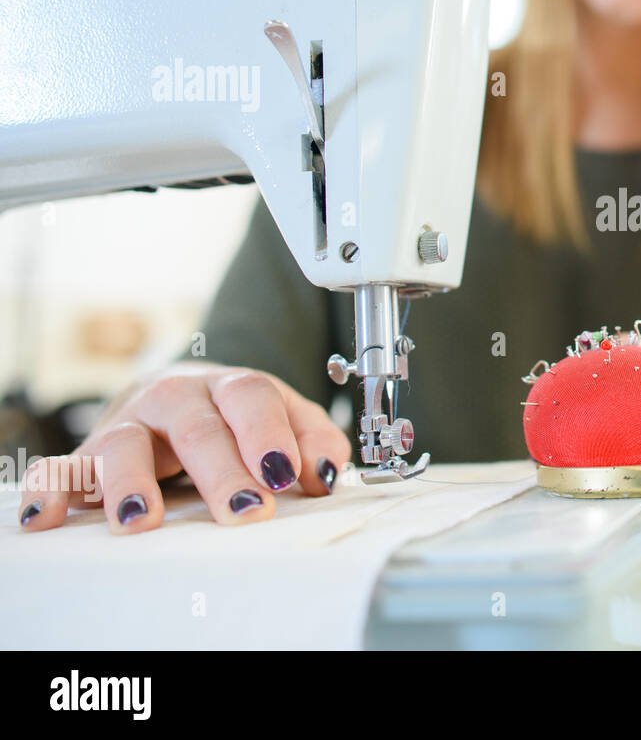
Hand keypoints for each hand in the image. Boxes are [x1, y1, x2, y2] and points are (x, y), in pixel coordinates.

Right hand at [18, 362, 351, 533]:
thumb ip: (316, 442)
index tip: (284, 475)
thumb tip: (326, 474)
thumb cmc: (237, 414)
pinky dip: (52, 490)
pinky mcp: (90, 453)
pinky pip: (62, 468)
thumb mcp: (287, 418)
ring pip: (126, 444)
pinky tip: (47, 517)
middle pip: (198, 429)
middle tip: (244, 510)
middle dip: (221, 472)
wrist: (175, 391)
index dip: (268, 436)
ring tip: (141, 519)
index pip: (252, 400)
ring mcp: (131, 423)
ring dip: (130, 481)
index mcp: (231, 388)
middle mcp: (177, 399)